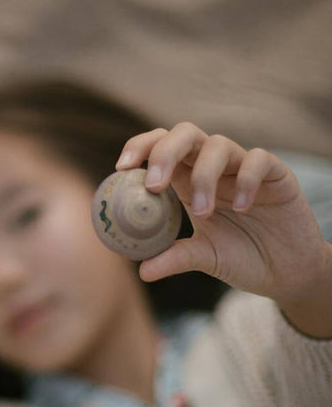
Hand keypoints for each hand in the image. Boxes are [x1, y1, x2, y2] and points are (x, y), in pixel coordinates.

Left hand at [116, 122, 331, 313]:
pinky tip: (241, 207)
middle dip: (164, 152)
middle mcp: (212, 169)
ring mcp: (243, 169)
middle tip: (154, 185)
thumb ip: (174, 258)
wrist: (285, 272)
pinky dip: (245, 179)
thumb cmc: (240, 258)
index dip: (140, 149)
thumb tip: (142, 271)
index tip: (121, 168)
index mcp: (187, 182)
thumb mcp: (203, 258)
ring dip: (204, 176)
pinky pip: (258, 160)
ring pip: (218, 144)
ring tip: (203, 213)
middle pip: (184, 134)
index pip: (160, 148)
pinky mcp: (275, 175)